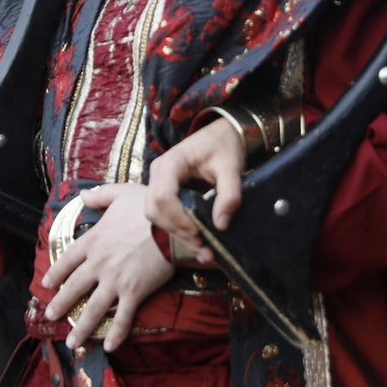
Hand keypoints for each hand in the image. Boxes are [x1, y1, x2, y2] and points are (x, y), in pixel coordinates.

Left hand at [43, 184, 173, 351]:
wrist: (172, 223)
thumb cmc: (147, 206)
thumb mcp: (120, 193)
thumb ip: (100, 195)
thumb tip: (84, 196)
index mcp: (93, 240)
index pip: (67, 259)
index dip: (55, 272)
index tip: (47, 283)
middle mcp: (98, 263)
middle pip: (73, 287)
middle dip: (60, 304)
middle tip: (50, 315)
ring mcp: (114, 280)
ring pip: (92, 309)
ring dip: (81, 327)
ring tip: (72, 342)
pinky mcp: (134, 292)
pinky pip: (123, 318)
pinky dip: (116, 334)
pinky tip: (110, 347)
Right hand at [143, 117, 243, 258]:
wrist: (222, 135)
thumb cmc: (224, 146)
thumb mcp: (231, 167)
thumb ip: (230, 194)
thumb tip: (221, 225)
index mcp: (171, 163)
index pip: (162, 196)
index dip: (178, 219)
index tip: (200, 231)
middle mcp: (158, 173)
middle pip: (154, 210)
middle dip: (177, 231)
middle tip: (204, 246)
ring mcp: (159, 183)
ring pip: (157, 216)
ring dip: (178, 235)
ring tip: (204, 251)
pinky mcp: (165, 192)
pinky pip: (165, 216)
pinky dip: (180, 231)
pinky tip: (198, 245)